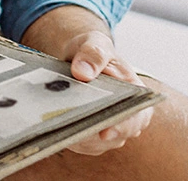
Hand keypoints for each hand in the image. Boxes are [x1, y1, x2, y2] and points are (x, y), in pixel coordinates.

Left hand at [53, 30, 153, 155]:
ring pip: (89, 142)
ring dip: (72, 133)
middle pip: (110, 137)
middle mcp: (124, 120)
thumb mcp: (95, 44)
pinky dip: (62, 133)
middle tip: (67, 125)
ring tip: (53, 119)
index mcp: (137, 98)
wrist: (78, 59)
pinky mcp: (85, 137)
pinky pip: (73, 141)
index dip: (122, 128)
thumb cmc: (94, 52)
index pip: (136, 119)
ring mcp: (105, 132)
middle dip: (89, 132)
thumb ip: (93, 55)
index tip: (105, 132)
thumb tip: (82, 73)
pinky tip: (49, 122)